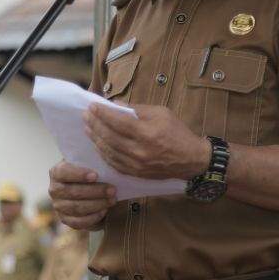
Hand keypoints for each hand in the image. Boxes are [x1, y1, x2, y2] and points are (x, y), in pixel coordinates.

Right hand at [48, 160, 116, 231]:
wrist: (85, 190)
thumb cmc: (88, 174)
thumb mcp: (86, 164)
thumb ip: (91, 163)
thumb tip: (105, 164)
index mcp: (56, 172)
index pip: (64, 172)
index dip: (79, 175)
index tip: (96, 176)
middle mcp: (54, 189)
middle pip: (73, 192)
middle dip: (96, 191)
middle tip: (112, 190)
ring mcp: (58, 206)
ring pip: (77, 208)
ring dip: (97, 204)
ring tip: (112, 200)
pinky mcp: (65, 219)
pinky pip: (78, 222)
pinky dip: (92, 218)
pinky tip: (104, 211)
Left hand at [84, 102, 209, 179]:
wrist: (192, 160)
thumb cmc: (178, 133)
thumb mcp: (162, 113)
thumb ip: (137, 109)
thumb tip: (116, 105)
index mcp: (147, 133)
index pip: (118, 122)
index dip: (103, 114)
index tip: (92, 106)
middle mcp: (140, 150)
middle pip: (109, 137)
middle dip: (95, 124)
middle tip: (86, 115)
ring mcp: (136, 165)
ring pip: (108, 151)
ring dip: (95, 138)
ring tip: (88, 127)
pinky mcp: (135, 173)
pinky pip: (113, 163)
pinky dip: (103, 152)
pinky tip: (98, 143)